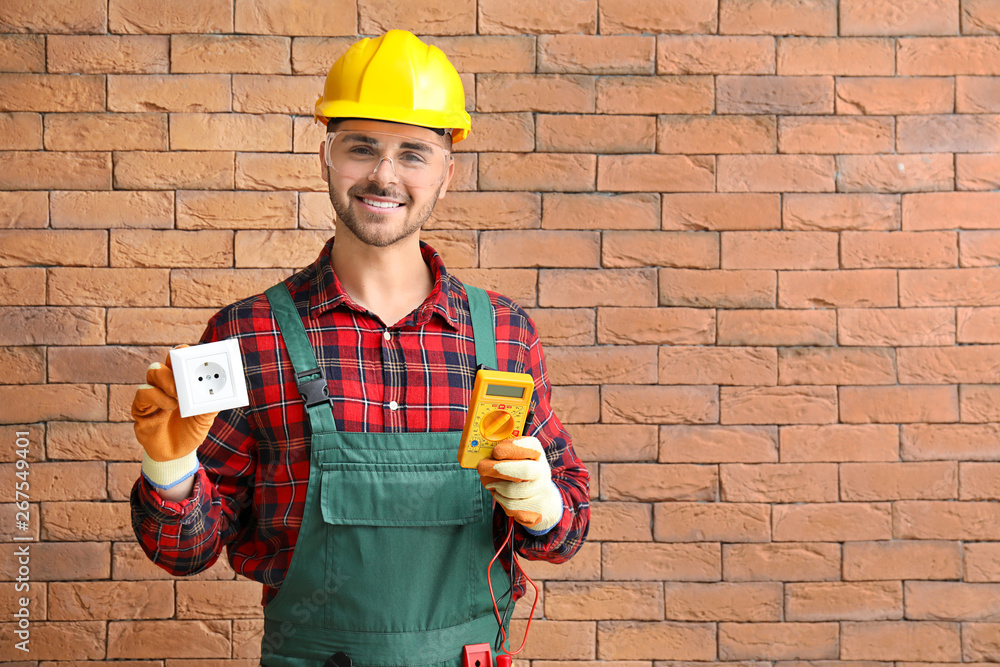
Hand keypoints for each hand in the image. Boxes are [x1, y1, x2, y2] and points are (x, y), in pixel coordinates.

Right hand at [132, 346, 217, 488]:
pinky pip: (143, 392)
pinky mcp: (141, 407)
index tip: (196, 353)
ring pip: (154, 370)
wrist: (176, 454)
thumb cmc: (190, 431)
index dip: (187, 353)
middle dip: (176, 361)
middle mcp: (167, 384)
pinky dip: (156, 396)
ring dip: (167, 379)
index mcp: (184, 382)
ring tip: (177, 394)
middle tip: (185, 373)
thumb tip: (220, 391)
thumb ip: (210, 404)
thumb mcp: (205, 418)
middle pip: (168, 360)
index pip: (183, 360)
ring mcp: (153, 393)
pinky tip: (170, 406)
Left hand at [477, 437, 562, 532]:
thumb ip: (501, 456)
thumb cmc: (521, 474)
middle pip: (524, 470)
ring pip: (513, 490)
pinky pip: (511, 505)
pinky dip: (500, 499)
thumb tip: (483, 462)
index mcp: (536, 453)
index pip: (530, 445)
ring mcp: (541, 491)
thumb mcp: (515, 460)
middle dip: (499, 469)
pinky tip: (499, 495)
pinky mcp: (536, 508)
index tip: (495, 452)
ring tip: (491, 484)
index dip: (511, 448)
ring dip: (496, 487)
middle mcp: (542, 470)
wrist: (543, 500)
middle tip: (481, 468)